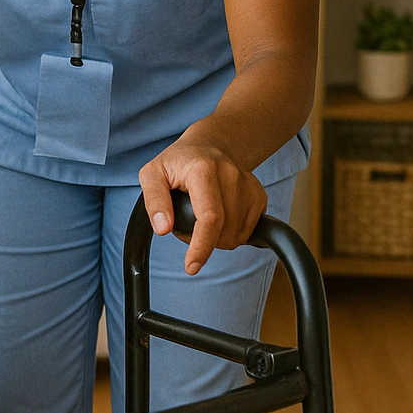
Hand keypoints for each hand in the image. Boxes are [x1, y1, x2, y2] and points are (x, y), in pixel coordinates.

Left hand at [138, 125, 267, 275]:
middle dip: (204, 242)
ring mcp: (249, 185)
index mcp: (204, 170)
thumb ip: (154, 200)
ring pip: (238, 235)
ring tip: (202, 217)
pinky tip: (221, 218)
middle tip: (186, 224)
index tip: (191, 266)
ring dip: (218, 238)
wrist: (209, 145)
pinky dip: (232, 233)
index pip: (210, 217)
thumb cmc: (177, 162)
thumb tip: (162, 228)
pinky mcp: (259, 195)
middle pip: (225, 231)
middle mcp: (231, 175)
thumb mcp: (152, 174)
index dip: (202, 246)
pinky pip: (248, 231)